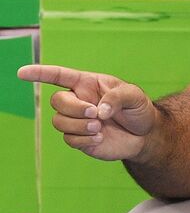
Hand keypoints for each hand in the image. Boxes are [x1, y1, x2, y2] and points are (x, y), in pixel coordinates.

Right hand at [18, 63, 155, 160]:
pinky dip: (84, 140)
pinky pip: (69, 139)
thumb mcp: (134, 95)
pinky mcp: (79, 138)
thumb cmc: (138, 108)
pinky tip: (101, 138)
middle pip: (57, 101)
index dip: (40, 73)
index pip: (59, 76)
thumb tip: (98, 111)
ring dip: (79, 125)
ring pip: (59, 121)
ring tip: (100, 127)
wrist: (144, 133)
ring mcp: (76, 120)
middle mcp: (78, 101)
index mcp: (88, 84)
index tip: (22, 73)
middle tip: (95, 113)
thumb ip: (117, 98)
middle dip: (73, 108)